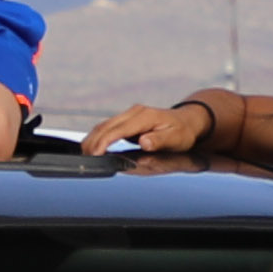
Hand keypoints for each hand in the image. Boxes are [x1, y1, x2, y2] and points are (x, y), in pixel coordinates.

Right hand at [90, 100, 211, 160]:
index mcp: (144, 117)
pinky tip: (93, 147)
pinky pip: (109, 127)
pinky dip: (99, 136)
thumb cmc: (183, 133)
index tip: (95, 154)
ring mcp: (130, 114)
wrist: (187, 121)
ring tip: (85, 154)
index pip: (118, 129)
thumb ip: (159, 141)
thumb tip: (143, 142)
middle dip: (92, 141)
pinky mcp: (128, 120)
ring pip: (104, 125)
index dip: (104, 142)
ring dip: (93, 138)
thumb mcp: (176, 139)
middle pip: (106, 126)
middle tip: (85, 158)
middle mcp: (134, 112)